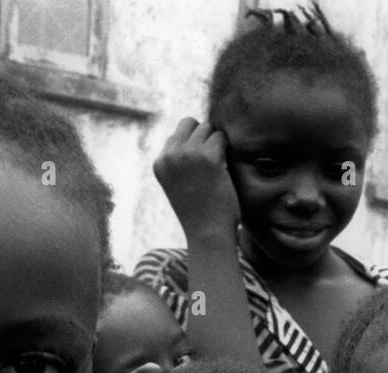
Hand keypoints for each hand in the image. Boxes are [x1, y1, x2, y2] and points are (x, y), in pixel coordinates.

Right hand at [153, 117, 240, 240]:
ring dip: (217, 143)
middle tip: (214, 159)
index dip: (193, 145)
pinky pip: (221, 138)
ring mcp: (188, 154)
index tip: (202, 166)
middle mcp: (170, 155)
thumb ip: (180, 162)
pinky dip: (227, 150)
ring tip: (220, 166)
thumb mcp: (179, 185)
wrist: (208, 234)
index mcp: (160, 163)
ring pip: (207, 128)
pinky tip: (226, 168)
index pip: (176, 136)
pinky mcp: (208, 157)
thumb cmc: (199, 214)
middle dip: (204, 136)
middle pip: (190, 123)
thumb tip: (196, 134)